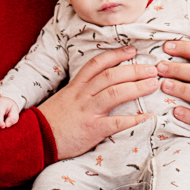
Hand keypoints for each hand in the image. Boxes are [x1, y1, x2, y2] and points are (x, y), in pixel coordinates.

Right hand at [38, 46, 158, 159]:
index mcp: (76, 86)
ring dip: (137, 87)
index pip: (98, 63)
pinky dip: (134, 119)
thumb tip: (102, 85)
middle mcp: (83, 95)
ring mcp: (88, 111)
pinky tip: (148, 117)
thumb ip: (82, 90)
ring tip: (154, 84)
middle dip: (134, 70)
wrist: (35, 138)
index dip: (116, 54)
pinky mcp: (92, 129)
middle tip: (152, 68)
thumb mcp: (65, 97)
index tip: (132, 50)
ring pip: (115, 93)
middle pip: (111, 75)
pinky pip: (116, 123)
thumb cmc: (52, 119)